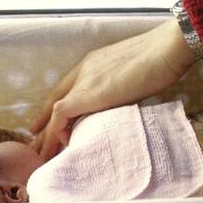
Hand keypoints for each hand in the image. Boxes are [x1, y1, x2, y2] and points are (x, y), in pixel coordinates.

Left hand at [29, 19, 195, 160]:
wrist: (165, 49)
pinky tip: (58, 147)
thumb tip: (122, 104)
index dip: (57, 106)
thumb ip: (122, 86)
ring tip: (42, 153)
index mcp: (95, 61)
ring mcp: (85, 80)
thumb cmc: (162, 57)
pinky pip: (61, 116)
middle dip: (44, 122)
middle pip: (56, 98)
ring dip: (48, 133)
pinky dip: (56, 132)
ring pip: (55, 110)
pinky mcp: (87, 94)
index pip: (68, 86)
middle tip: (36, 142)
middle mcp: (85, 69)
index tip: (49, 122)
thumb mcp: (135, 72)